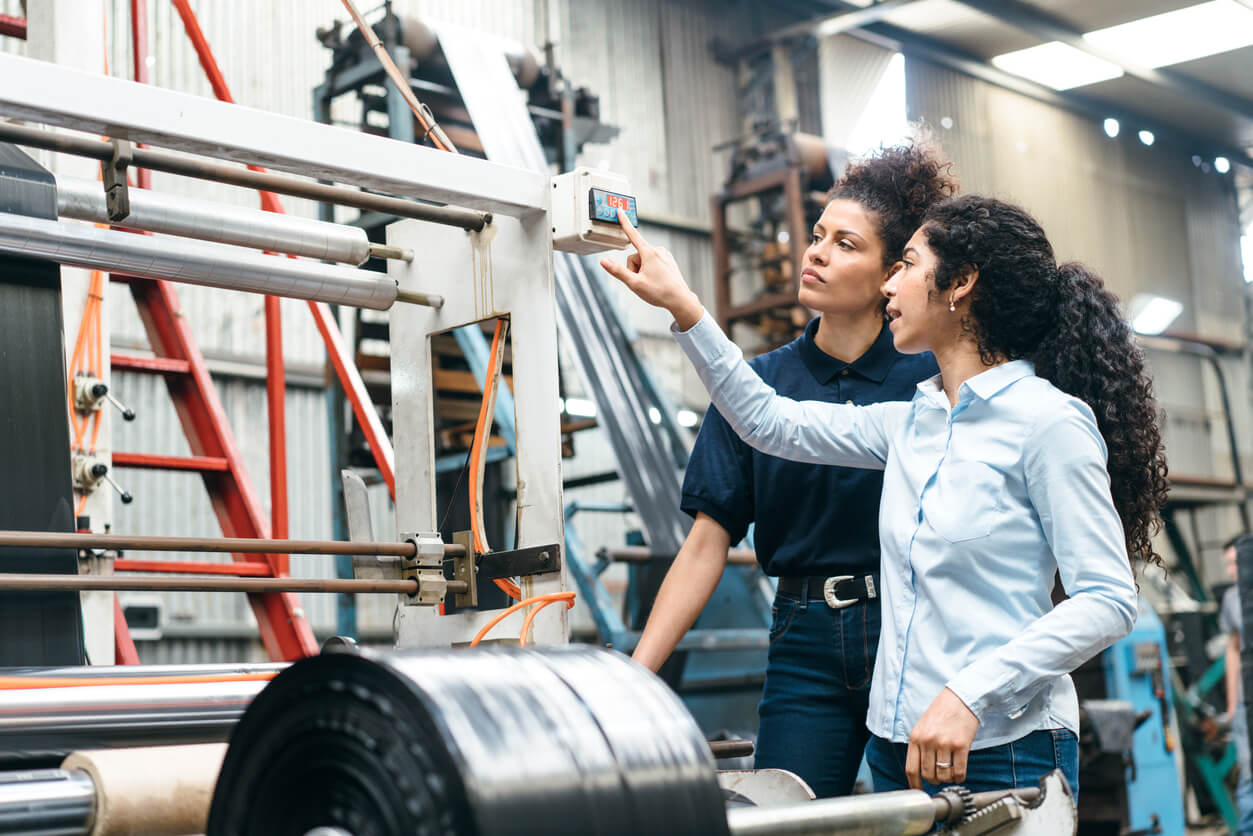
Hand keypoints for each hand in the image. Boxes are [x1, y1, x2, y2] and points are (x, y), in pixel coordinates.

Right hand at [600, 209, 703, 329]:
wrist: (680, 300)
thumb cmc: (659, 292)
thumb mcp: (634, 283)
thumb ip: (618, 271)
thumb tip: (604, 261)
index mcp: (649, 253)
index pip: (633, 234)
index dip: (624, 222)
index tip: (620, 210)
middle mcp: (658, 250)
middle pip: (635, 256)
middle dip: (634, 268)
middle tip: (642, 281)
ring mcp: (665, 255)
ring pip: (644, 260)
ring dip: (643, 270)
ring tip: (652, 282)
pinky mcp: (669, 260)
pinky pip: (653, 262)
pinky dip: (651, 270)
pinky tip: (658, 280)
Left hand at [906, 688, 979, 788]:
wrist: (961, 698)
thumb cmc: (942, 711)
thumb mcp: (922, 725)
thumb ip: (919, 745)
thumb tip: (919, 769)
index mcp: (916, 737)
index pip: (911, 768)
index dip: (915, 783)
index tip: (920, 789)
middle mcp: (928, 741)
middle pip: (927, 774)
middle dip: (933, 781)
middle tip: (939, 778)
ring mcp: (945, 744)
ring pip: (943, 776)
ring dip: (947, 780)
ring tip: (950, 774)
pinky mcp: (961, 745)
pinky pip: (959, 771)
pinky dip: (959, 777)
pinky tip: (960, 774)